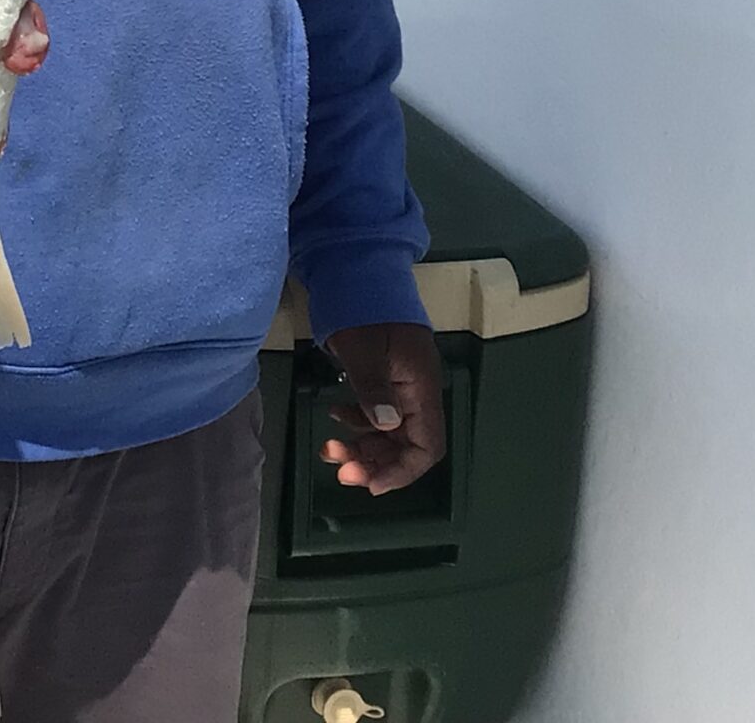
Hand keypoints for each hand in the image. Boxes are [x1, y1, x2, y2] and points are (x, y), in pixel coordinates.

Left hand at [319, 321, 445, 494]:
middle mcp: (417, 393)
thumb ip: (374, 387)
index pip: (426, 446)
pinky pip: (376, 415)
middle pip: (405, 445)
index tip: (369, 483)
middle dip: (374, 463)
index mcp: (422, 387)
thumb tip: (385, 425)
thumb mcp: (365, 348)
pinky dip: (357, 423)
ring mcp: (401, 386)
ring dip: (362, 447)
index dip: (401, 471)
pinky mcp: (384, 379)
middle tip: (339, 470)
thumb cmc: (364, 308)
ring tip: (329, 449)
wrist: (359, 271)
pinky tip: (335, 415)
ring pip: (388, 433)